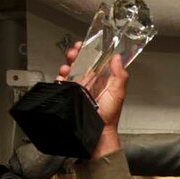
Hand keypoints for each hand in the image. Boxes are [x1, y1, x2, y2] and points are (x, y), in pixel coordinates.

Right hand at [58, 42, 127, 159]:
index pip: (95, 60)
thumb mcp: (118, 93)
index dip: (89, 51)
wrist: (98, 133)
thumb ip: (119, 75)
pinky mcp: (70, 96)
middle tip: (73, 52)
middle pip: (80, 63)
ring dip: (66, 66)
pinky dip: (60, 79)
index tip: (85, 45)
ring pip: (70, 72)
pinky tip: (62, 79)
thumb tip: (118, 58)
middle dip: (74, 55)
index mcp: (103, 80)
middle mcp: (90, 83)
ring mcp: (79, 89)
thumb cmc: (109, 116)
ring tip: (66, 67)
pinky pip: (62, 85)